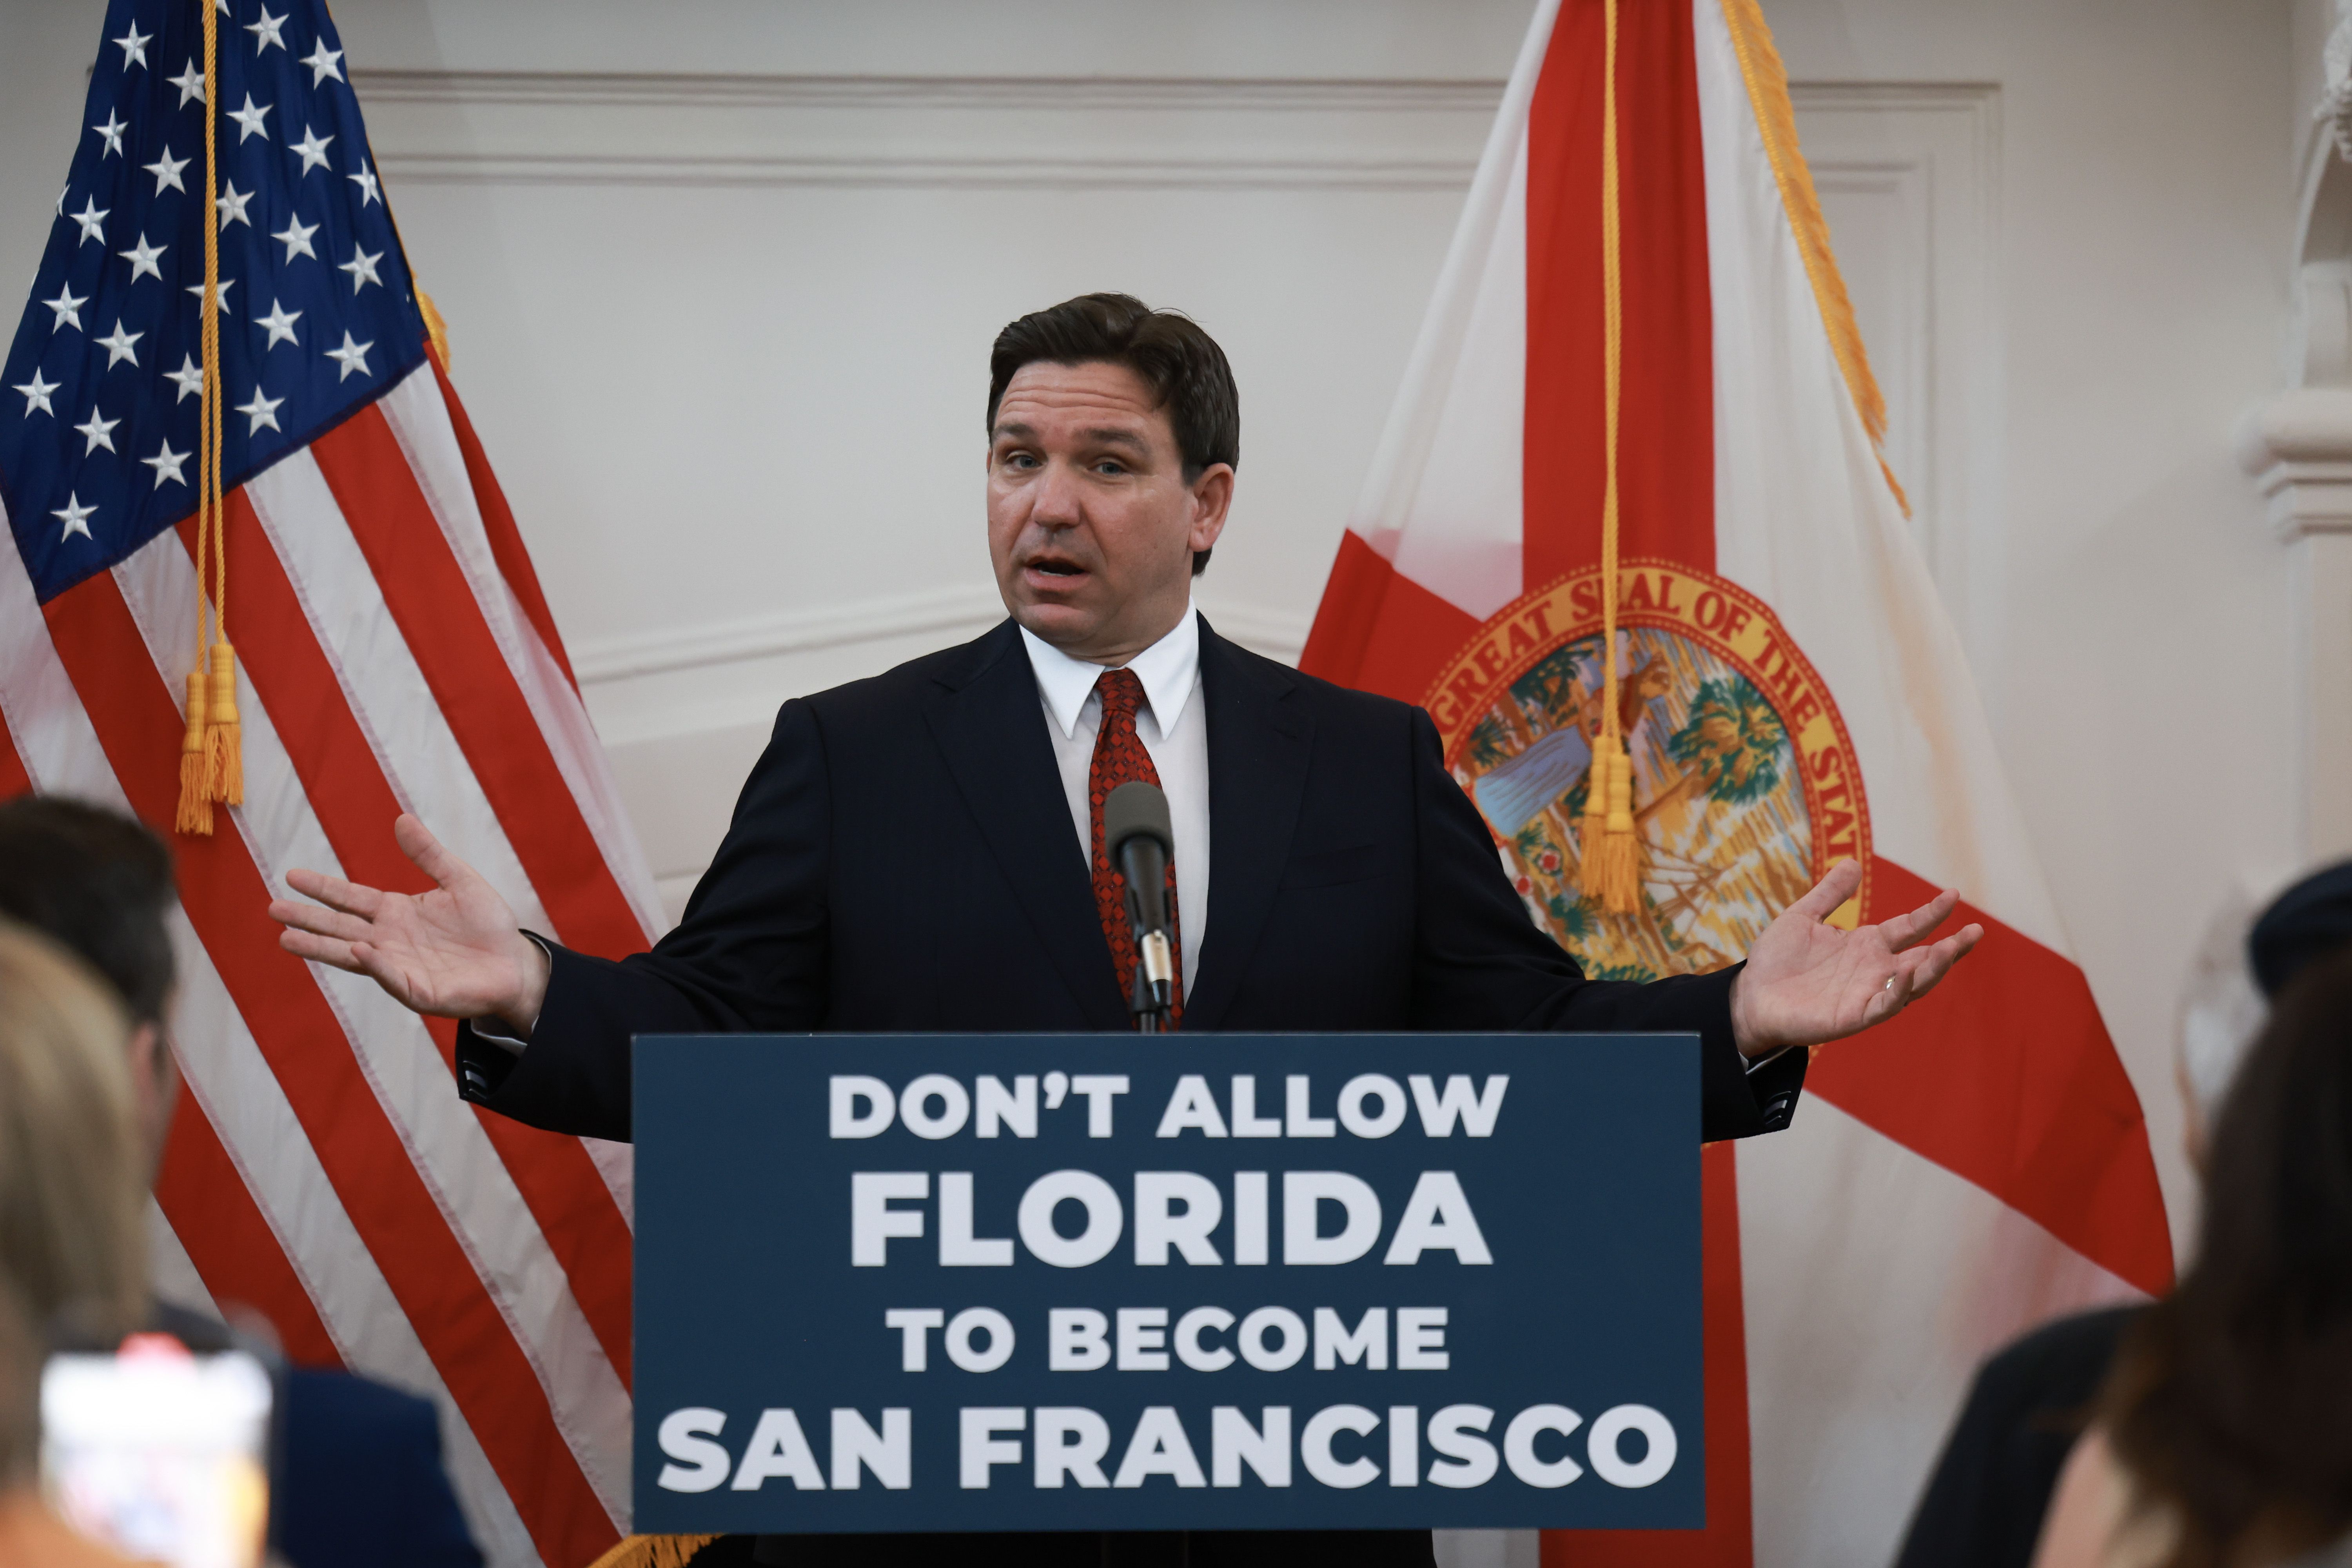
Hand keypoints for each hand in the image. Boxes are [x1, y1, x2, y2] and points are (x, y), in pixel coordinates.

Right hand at [268, 814, 550, 1035]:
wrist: (515, 963)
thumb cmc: (487, 925)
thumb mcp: (459, 880)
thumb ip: (429, 854)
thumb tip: (401, 819)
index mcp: (396, 913)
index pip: (351, 898)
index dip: (323, 888)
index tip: (291, 875)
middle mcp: (389, 940)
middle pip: (340, 927)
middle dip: (307, 919)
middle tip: (272, 908)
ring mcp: (399, 967)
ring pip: (352, 956)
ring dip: (322, 948)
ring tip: (287, 939)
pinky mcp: (419, 991)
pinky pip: (393, 977)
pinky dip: (376, 965)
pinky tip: (359, 950)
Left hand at [1729, 859, 1980, 1054]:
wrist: (1750, 995)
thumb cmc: (1776, 960)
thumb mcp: (1802, 917)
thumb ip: (1829, 894)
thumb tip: (1852, 862)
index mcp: (1866, 946)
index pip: (1909, 927)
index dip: (1931, 913)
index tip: (1953, 894)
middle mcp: (1874, 970)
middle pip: (1923, 958)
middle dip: (1951, 947)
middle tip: (1975, 931)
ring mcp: (1867, 994)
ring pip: (1912, 984)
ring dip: (1932, 968)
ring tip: (1949, 949)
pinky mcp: (1852, 1017)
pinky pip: (1883, 1006)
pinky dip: (1897, 993)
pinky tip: (1908, 976)